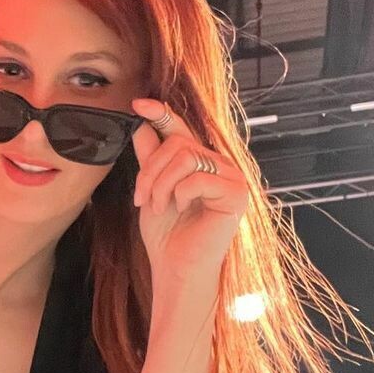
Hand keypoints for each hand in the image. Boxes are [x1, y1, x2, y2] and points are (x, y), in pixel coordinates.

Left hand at [129, 98, 248, 287]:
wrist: (176, 268)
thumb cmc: (167, 235)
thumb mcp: (151, 191)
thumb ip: (150, 159)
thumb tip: (142, 125)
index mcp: (200, 163)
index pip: (180, 130)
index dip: (161, 113)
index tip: (138, 104)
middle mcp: (218, 165)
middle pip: (177, 144)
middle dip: (150, 171)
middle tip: (141, 198)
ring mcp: (231, 177)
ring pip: (185, 158)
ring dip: (160, 185)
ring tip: (158, 207)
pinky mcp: (236, 193)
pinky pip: (198, 178)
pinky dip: (180, 194)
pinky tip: (181, 210)